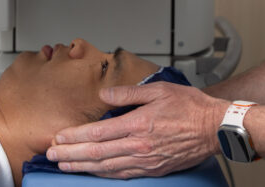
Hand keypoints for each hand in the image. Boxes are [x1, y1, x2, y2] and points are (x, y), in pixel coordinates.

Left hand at [46, 82, 229, 177]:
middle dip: (70, 155)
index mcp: (138, 124)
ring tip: (64, 165)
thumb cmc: (190, 106)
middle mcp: (139, 146)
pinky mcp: (153, 169)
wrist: (214, 128)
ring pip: (106, 167)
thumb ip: (127, 94)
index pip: (98, 132)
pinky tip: (92, 173)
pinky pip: (122, 174)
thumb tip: (103, 96)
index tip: (59, 137)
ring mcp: (145, 161)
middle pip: (96, 153)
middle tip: (51, 156)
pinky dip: (103, 174)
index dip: (75, 136)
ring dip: (82, 167)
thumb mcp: (158, 90)